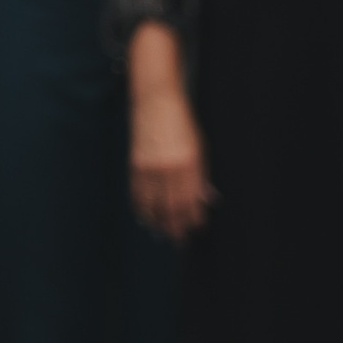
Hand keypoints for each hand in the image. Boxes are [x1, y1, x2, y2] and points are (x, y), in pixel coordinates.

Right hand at [130, 84, 213, 240]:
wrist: (156, 102)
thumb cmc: (182, 124)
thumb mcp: (200, 149)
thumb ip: (201, 176)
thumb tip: (207, 200)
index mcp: (189, 165)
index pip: (192, 202)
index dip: (193, 219)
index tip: (196, 228)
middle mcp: (169, 169)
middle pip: (172, 208)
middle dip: (176, 226)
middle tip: (179, 240)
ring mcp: (150, 168)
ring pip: (153, 204)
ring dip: (158, 222)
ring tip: (162, 234)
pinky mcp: (135, 164)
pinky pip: (138, 193)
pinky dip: (141, 208)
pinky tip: (145, 218)